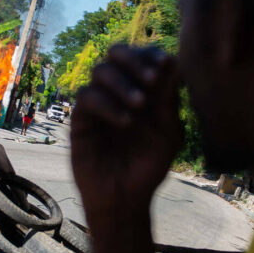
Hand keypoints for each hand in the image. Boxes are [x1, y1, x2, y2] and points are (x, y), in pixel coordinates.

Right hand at [71, 45, 182, 220]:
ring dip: (121, 82)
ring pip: (100, 71)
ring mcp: (99, 103)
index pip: (143, 59)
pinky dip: (107, 103)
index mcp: (142, 93)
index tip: (164, 63)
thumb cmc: (147, 168)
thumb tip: (172, 61)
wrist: (122, 198)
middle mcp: (119, 92)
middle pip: (116, 55)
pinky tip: (125, 121)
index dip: (151, 55)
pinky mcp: (82, 118)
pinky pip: (87, 97)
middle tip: (150, 78)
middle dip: (133, 60)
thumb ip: (167, 100)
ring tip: (139, 104)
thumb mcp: (166, 134)